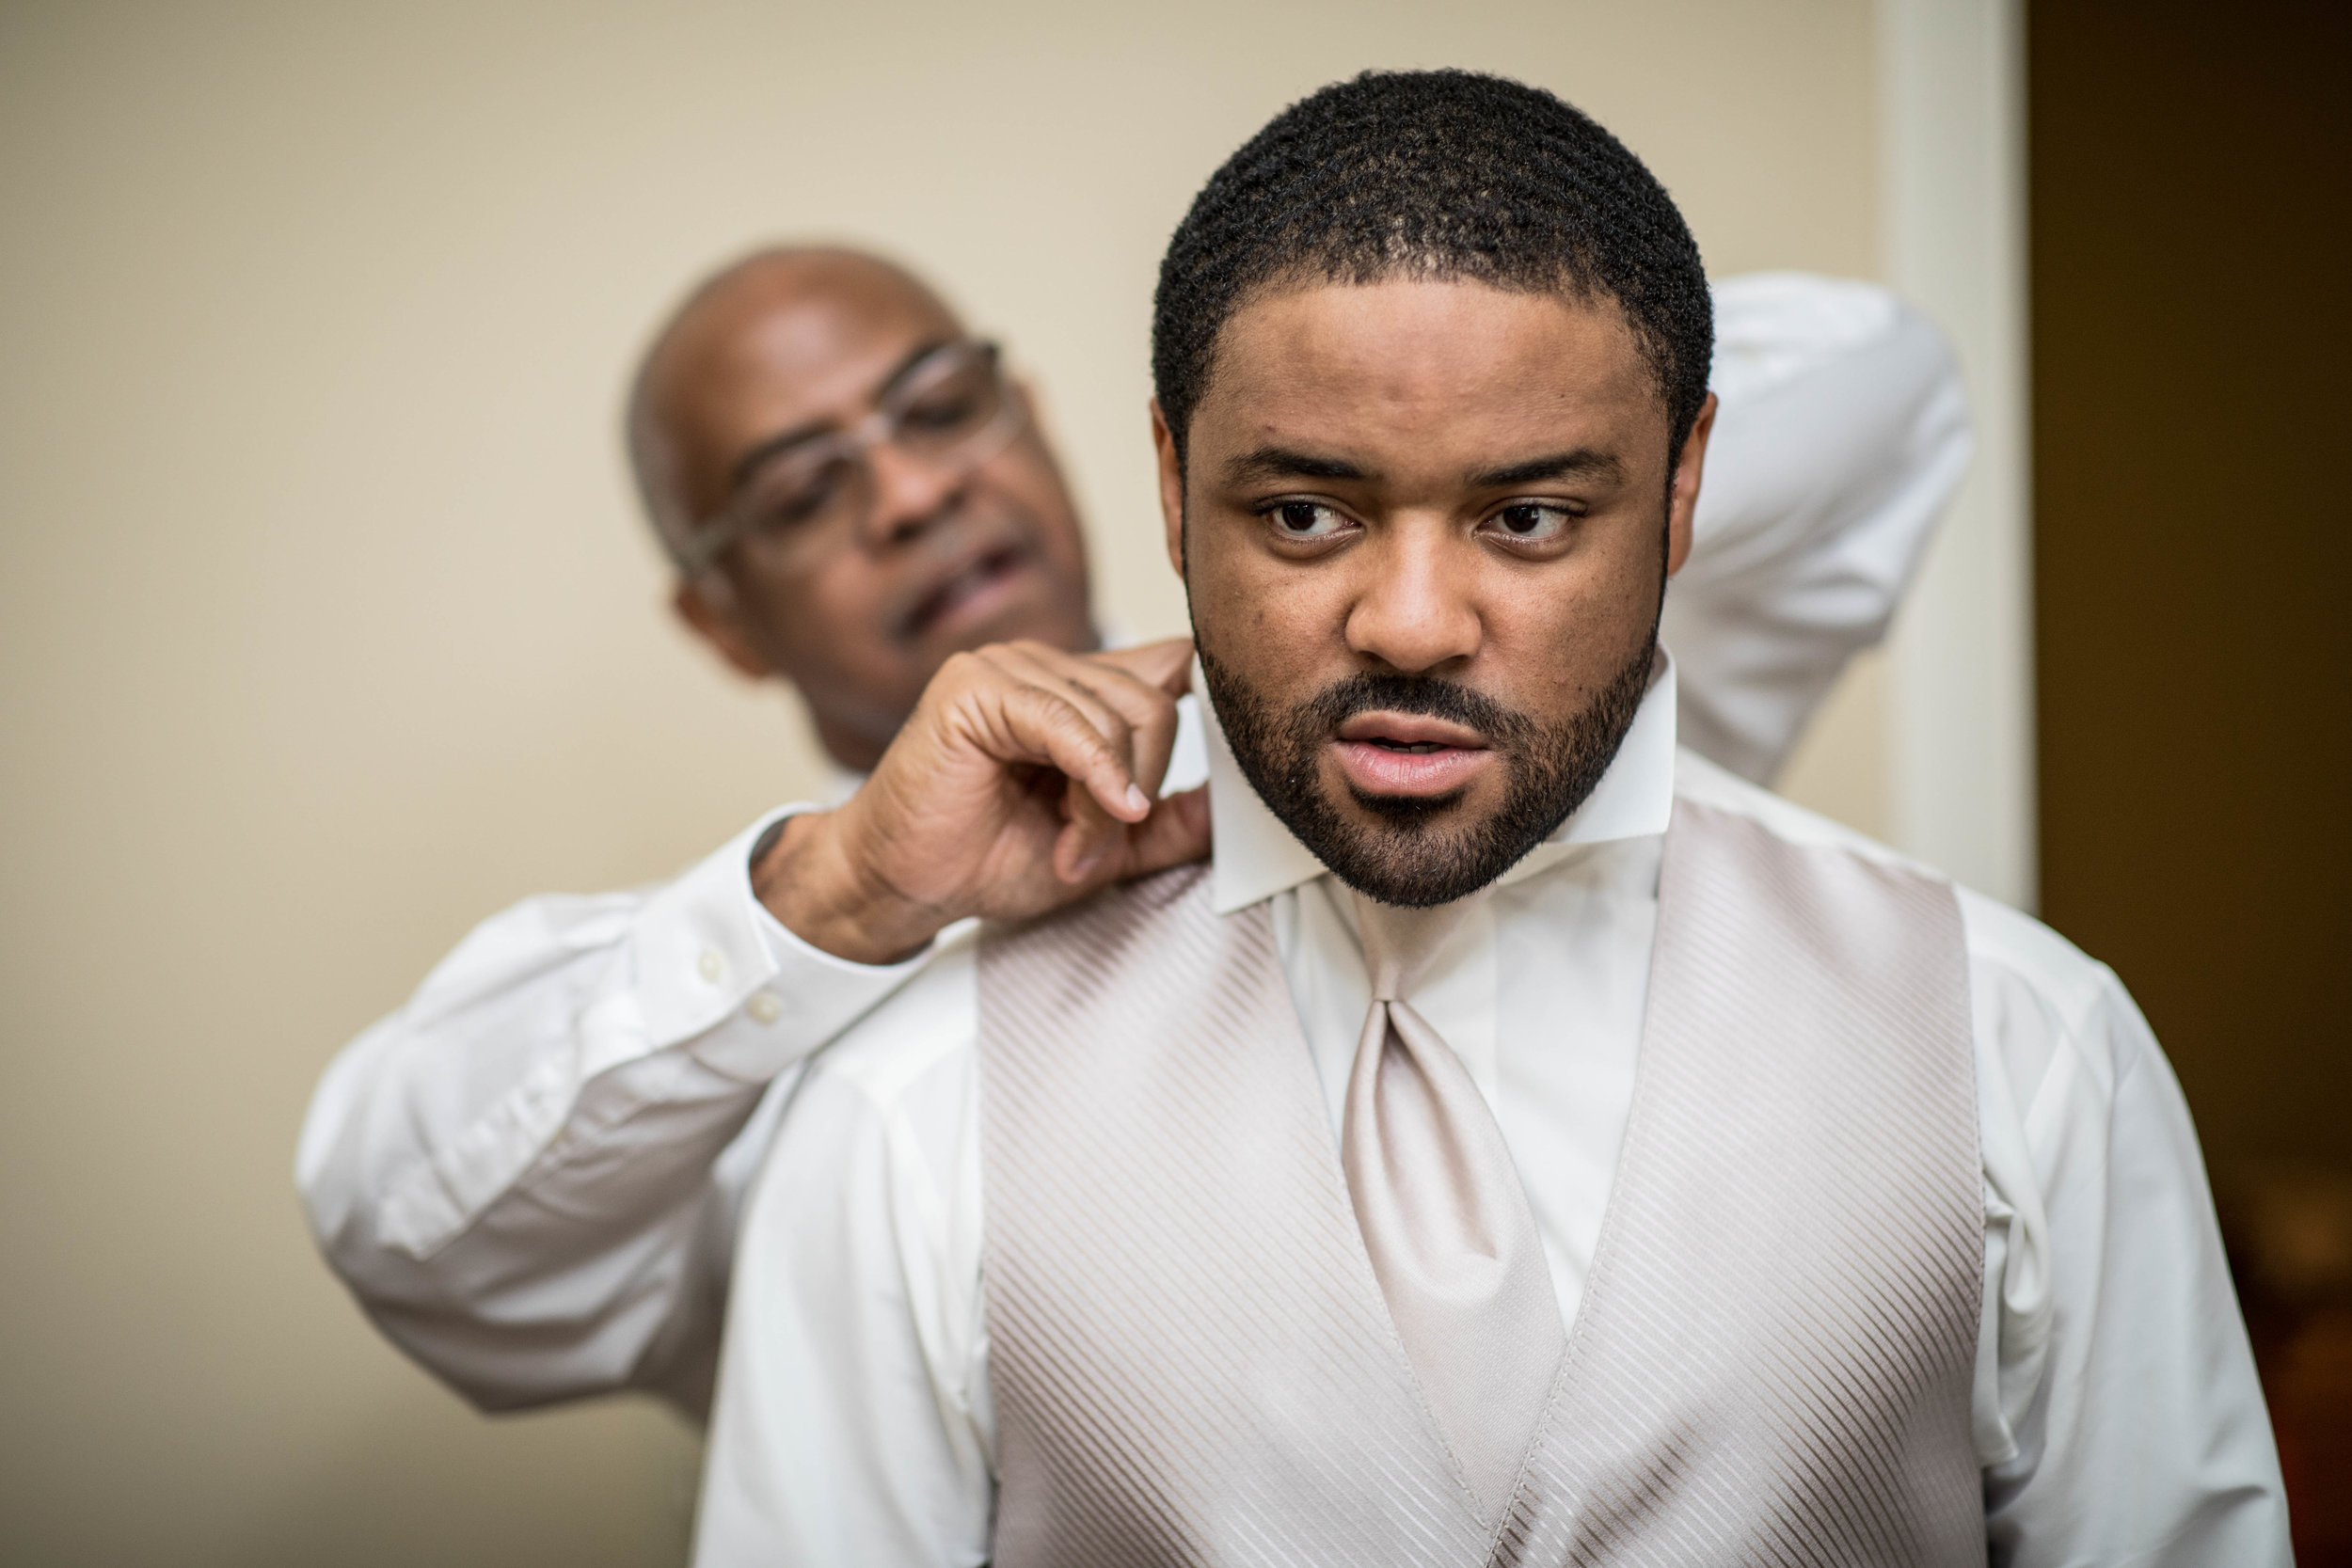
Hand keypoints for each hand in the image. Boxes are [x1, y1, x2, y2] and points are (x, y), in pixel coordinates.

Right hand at [756, 638, 1211, 963]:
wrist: (900, 884)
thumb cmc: (983, 860)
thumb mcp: (1103, 850)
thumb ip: (1166, 824)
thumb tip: (1231, 808)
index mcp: (1076, 690)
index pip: (1170, 669)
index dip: (1194, 718)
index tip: (1185, 781)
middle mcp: (1045, 665)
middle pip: (1154, 700)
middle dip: (1143, 785)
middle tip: (1096, 846)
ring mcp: (1009, 667)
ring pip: (1119, 715)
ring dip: (1107, 801)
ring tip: (1070, 847)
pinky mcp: (977, 687)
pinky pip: (1069, 722)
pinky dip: (1094, 775)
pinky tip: (1094, 816)